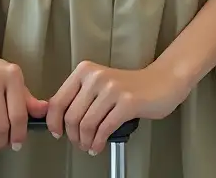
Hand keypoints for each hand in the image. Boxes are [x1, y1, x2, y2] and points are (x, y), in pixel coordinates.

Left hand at [46, 60, 190, 156]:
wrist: (161, 81)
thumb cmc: (129, 87)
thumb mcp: (99, 84)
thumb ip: (80, 97)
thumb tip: (58, 118)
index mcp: (86, 70)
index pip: (58, 100)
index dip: (54, 121)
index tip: (57, 132)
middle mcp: (96, 76)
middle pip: (72, 116)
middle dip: (73, 136)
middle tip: (79, 143)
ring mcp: (112, 89)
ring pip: (86, 125)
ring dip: (85, 142)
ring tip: (90, 146)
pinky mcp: (127, 102)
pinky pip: (104, 129)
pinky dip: (98, 143)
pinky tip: (99, 146)